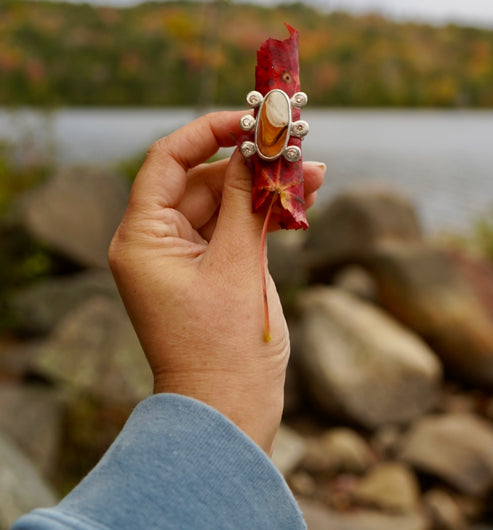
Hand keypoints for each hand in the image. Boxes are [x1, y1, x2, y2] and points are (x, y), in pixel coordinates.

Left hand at [109, 110, 324, 453]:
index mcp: (142, 238)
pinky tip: (305, 195)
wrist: (230, 413)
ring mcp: (187, 256)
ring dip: (268, 185)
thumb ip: (247, 199)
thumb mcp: (237, 262)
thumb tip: (257, 146)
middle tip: (296, 140)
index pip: (167, 161)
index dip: (208, 131)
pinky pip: (239, 225)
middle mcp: (158, 241)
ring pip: (228, 200)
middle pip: (203, 178)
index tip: (250, 117)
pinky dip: (268, 211)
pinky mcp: (214, 269)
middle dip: (252, 161)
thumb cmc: (224, 345)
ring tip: (314, 170)